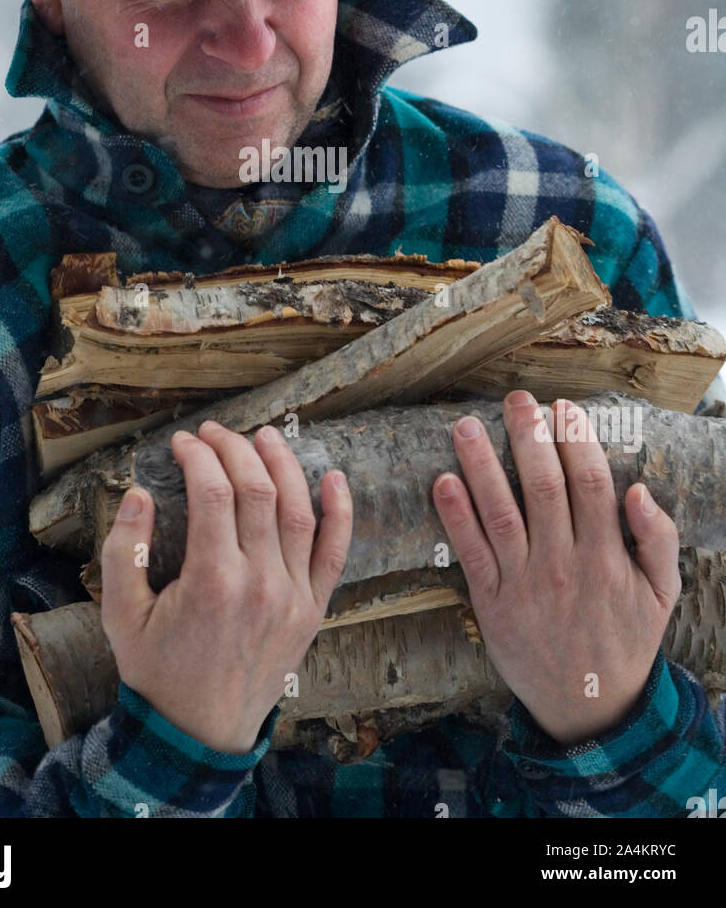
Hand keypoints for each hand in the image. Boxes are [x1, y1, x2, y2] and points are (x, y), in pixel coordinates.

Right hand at [100, 420, 352, 753]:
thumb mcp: (120, 615)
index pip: (213, 492)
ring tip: (266, 435)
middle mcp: (259, 583)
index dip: (198, 456)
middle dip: (234, 449)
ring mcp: (292, 597)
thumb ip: (123, 552)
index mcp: (211, 580)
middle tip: (214, 432)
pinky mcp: (312, 611)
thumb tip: (137, 494)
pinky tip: (335, 478)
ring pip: (299, 511)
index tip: (183, 442)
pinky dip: (340, 512)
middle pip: (257, 491)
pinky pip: (335, 553)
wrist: (198, 735)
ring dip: (284, 465)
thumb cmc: (156, 672)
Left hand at [432, 391, 681, 744]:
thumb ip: (657, 540)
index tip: (562, 406)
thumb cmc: (626, 640)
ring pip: (499, 514)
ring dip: (481, 466)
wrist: (588, 706)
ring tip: (467, 425)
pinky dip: (455, 518)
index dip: (575, 441)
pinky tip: (442, 482)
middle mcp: (562, 565)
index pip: (589, 484)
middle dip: (528, 437)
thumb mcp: (662, 594)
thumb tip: (639, 491)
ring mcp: (524, 584)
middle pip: (542, 488)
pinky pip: (471, 554)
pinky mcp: (492, 603)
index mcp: (605, 557)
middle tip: (515, 399)